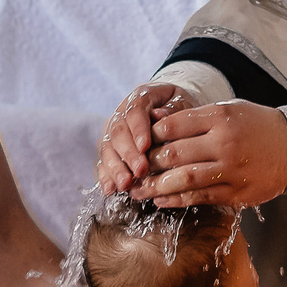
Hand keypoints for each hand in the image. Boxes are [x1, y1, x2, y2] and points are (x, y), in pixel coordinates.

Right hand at [97, 82, 188, 196]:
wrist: (170, 108)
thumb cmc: (179, 106)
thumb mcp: (183, 102)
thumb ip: (174, 108)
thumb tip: (160, 116)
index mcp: (140, 97)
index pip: (134, 112)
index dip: (138, 130)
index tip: (145, 146)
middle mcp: (121, 113)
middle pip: (118, 132)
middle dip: (128, 154)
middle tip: (140, 171)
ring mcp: (113, 131)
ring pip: (107, 148)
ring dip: (115, 168)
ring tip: (125, 184)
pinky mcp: (110, 148)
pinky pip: (103, 162)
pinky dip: (105, 176)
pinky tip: (110, 189)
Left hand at [133, 101, 286, 209]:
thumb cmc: (256, 125)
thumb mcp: (227, 110)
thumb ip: (192, 116)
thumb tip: (153, 120)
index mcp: (220, 117)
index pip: (173, 126)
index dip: (150, 136)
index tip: (138, 143)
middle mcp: (225, 143)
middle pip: (174, 154)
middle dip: (148, 164)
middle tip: (132, 170)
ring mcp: (232, 170)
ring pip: (184, 179)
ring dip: (156, 187)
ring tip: (139, 190)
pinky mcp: (238, 192)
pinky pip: (201, 197)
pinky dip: (177, 200)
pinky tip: (161, 200)